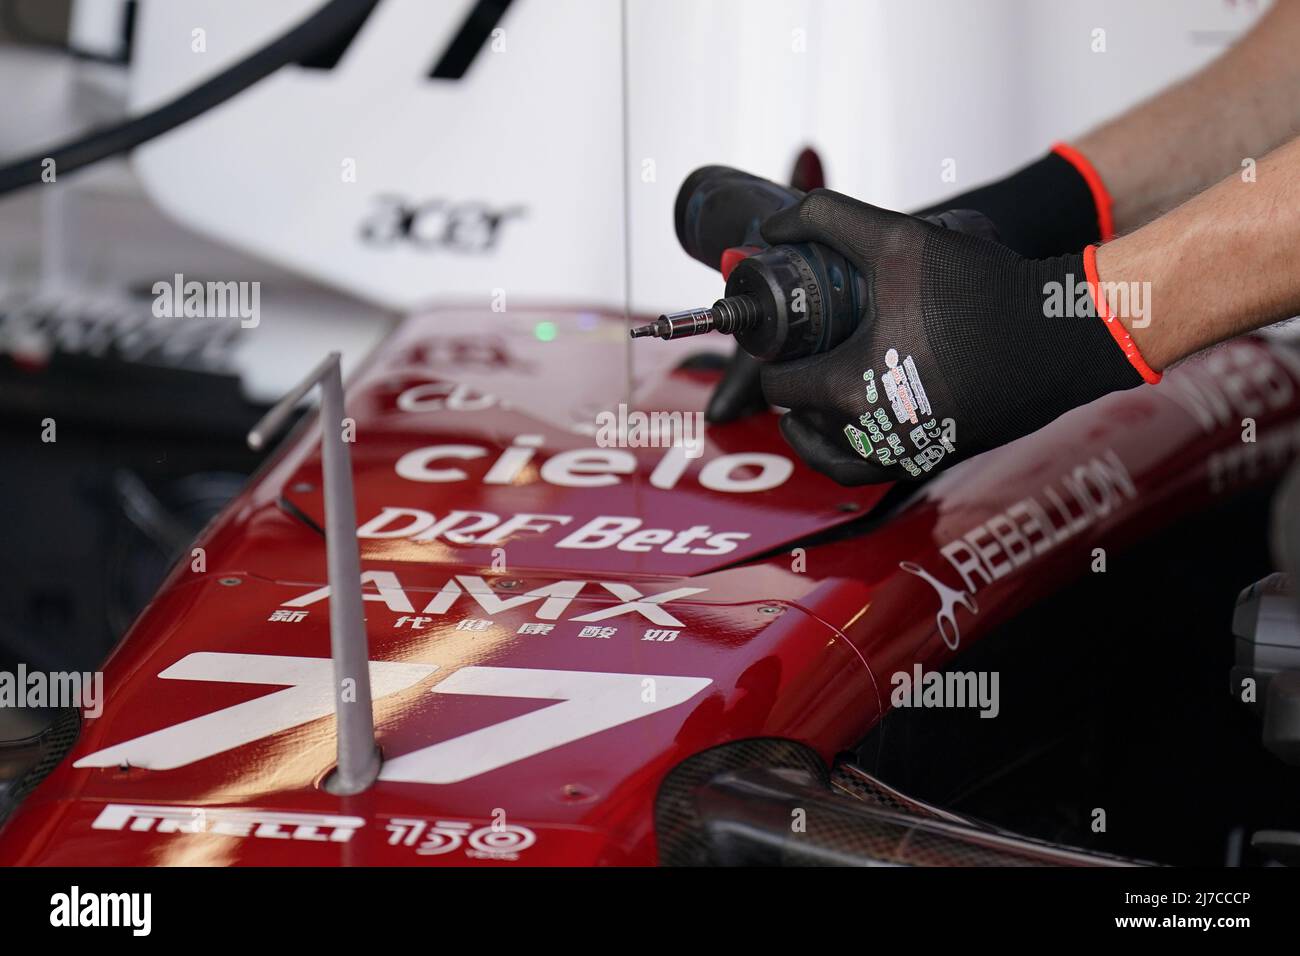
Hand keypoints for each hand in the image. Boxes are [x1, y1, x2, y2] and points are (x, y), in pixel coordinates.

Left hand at [758, 189, 1154, 484]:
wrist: (1061, 331)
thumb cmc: (980, 288)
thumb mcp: (898, 237)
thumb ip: (827, 219)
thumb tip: (775, 225)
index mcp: (851, 389)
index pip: (779, 385)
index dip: (772, 357)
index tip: (780, 338)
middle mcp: (875, 435)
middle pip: (803, 423)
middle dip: (794, 389)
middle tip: (797, 358)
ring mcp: (909, 454)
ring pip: (835, 458)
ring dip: (816, 430)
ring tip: (816, 395)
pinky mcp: (939, 458)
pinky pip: (877, 467)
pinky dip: (856, 447)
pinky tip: (863, 410)